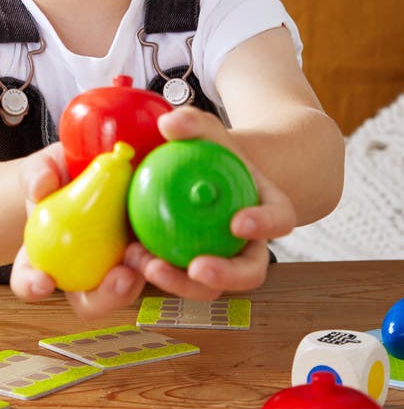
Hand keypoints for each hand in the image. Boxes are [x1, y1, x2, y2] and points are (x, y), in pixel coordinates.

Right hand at [10, 142, 148, 320]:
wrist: (95, 166)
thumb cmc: (63, 172)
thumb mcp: (45, 168)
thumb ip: (37, 175)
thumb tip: (40, 187)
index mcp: (44, 258)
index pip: (29, 281)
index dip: (32, 287)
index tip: (44, 281)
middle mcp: (79, 273)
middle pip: (88, 302)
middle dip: (105, 297)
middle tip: (121, 277)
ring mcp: (113, 267)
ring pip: (126, 289)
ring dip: (138, 280)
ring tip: (145, 255)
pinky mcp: (143, 256)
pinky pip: (153, 265)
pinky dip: (160, 260)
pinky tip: (165, 243)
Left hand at [133, 106, 297, 300]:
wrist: (200, 174)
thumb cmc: (210, 150)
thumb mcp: (204, 130)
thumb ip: (192, 123)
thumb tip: (169, 124)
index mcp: (268, 211)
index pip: (278, 219)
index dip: (265, 225)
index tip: (238, 222)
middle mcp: (251, 245)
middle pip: (249, 271)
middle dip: (226, 276)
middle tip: (196, 269)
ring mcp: (223, 264)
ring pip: (208, 285)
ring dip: (179, 283)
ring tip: (148, 265)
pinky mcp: (192, 273)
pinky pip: (176, 277)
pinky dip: (154, 271)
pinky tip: (129, 258)